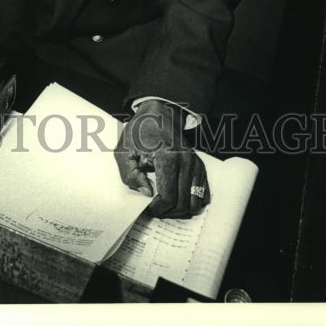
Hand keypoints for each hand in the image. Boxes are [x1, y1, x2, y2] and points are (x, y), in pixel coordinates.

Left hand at [114, 99, 209, 217]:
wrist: (159, 113)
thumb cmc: (139, 131)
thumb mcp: (123, 150)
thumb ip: (130, 175)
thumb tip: (147, 194)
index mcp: (167, 157)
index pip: (167, 197)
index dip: (156, 208)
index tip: (146, 207)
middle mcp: (185, 161)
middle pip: (182, 204)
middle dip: (166, 212)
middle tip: (153, 208)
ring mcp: (195, 164)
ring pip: (194, 203)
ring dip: (180, 210)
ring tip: (165, 204)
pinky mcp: (199, 166)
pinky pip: (202, 194)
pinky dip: (191, 201)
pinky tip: (176, 196)